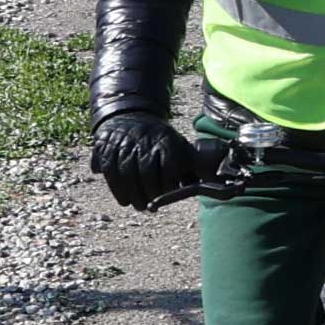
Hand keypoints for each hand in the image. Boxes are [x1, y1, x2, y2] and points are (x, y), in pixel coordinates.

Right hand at [90, 114, 208, 212]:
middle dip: (149, 193)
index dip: (168, 183)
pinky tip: (124, 200)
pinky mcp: (107, 148)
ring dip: (133, 194)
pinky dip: (117, 188)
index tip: (168, 196)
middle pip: (146, 171)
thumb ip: (196, 165)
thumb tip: (217, 183)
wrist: (129, 117)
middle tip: (151, 207)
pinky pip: (110, 171)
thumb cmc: (160, 140)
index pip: (169, 163)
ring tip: (139, 206)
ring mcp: (124, 144)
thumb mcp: (180, 147)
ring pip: (127, 173)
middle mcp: (144, 141)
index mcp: (166, 141)